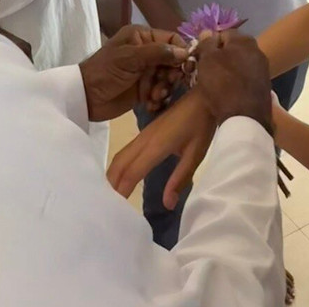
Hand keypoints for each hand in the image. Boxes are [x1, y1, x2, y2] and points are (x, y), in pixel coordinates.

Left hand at [79, 25, 187, 122]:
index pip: (172, 39)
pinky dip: (158, 99)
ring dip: (165, 88)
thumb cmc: (105, 71)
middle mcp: (147, 52)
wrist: (85, 98)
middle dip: (172, 74)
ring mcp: (146, 71)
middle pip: (173, 60)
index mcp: (142, 37)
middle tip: (167, 84)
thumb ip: (158, 52)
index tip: (186, 66)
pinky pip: (161, 92)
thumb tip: (185, 52)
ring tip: (154, 96)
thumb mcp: (130, 58)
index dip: (181, 52)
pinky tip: (150, 104)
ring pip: (168, 78)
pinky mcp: (144, 89)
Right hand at [107, 89, 215, 205]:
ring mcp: (142, 135)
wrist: (202, 98)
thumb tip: (167, 205)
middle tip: (106, 208)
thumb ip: (180, 179)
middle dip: (110, 186)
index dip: (121, 192)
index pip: (131, 173)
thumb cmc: (201, 126)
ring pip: (119, 157)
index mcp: (156, 147)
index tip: (114, 211)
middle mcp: (143, 140)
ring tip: (109, 196)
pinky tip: (120, 177)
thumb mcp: (196, 155)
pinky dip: (118, 167)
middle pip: (119, 165)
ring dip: (111, 176)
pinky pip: (125, 151)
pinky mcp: (144, 133)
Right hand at [195, 33, 273, 133]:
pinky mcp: (264, 84)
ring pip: (238, 63)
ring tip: (214, 83)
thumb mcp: (207, 60)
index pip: (221, 34)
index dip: (208, 45)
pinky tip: (227, 92)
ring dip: (227, 70)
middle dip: (218, 57)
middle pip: (231, 49)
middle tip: (204, 71)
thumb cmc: (223, 83)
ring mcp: (263, 68)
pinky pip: (245, 77)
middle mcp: (257, 50)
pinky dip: (236, 81)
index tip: (199, 58)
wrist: (246, 116)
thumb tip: (207, 32)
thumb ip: (207, 43)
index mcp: (244, 40)